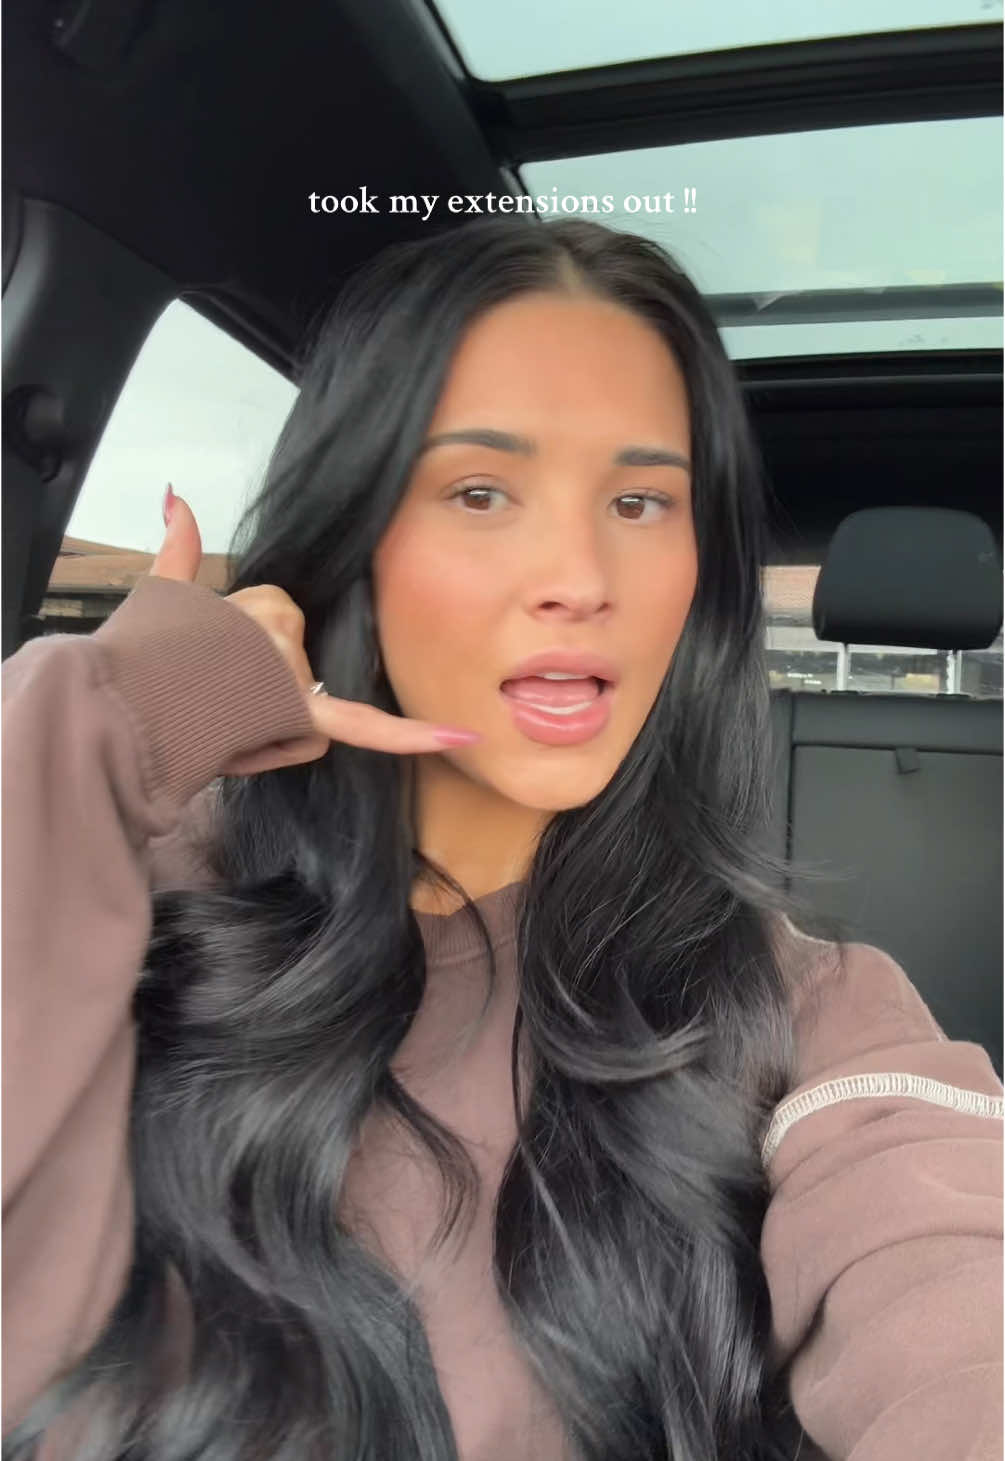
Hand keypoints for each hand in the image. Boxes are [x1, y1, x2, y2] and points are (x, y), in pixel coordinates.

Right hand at [148, 486, 479, 775]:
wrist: (120, 714)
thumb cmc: (137, 661)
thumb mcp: (160, 593)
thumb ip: (179, 546)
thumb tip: (176, 497)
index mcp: (262, 602)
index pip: (283, 623)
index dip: (249, 650)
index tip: (209, 659)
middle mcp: (283, 635)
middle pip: (297, 665)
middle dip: (263, 688)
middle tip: (210, 695)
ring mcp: (292, 677)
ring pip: (310, 706)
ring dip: (273, 722)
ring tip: (221, 721)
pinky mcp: (302, 720)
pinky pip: (369, 728)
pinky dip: (411, 736)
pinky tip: (458, 733)